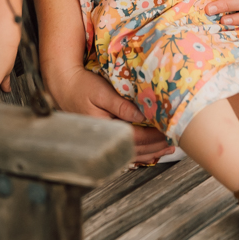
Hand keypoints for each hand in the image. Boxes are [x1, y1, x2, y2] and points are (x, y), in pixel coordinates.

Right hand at [45, 64, 170, 164]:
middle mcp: (103, 140)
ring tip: (168, 149)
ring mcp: (103, 142)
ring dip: (151, 152)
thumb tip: (141, 115)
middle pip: (135, 149)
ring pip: (131, 153)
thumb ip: (121, 105)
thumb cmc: (82, 86)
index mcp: (103, 129)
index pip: (134, 137)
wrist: (64, 86)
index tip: (168, 130)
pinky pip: (124, 151)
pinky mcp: (104, 139)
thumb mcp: (101, 92)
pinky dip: (140, 151)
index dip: (153, 136)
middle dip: (156, 146)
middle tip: (174, 139)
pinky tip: (151, 150)